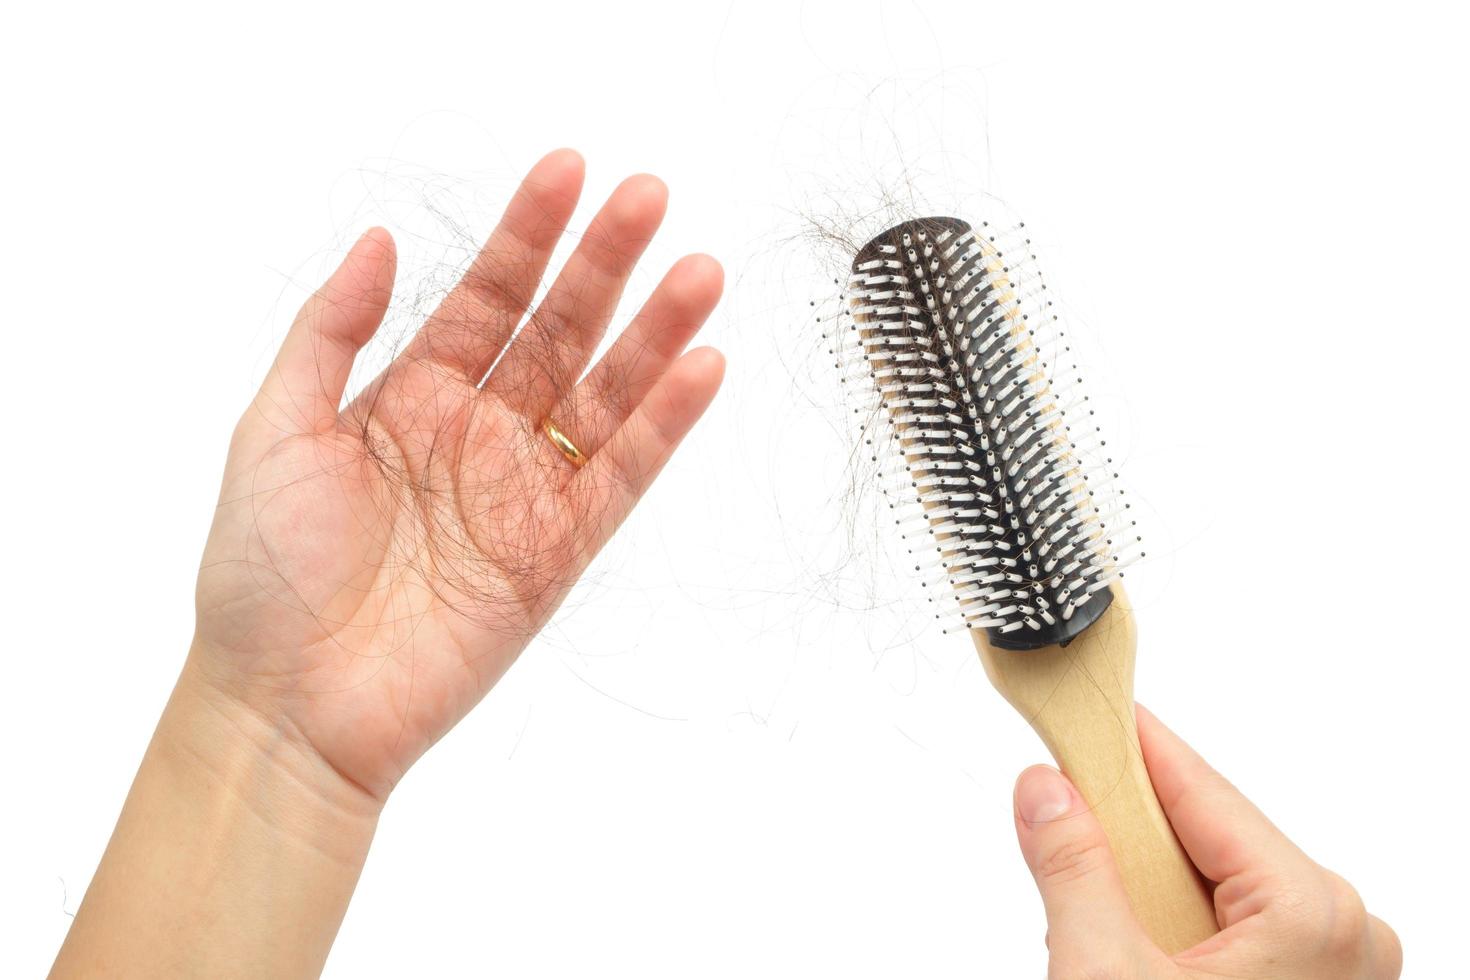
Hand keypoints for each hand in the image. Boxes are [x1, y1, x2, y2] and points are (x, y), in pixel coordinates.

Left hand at [192, 148, 725, 800]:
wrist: (288, 702)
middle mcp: (477, 434)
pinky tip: (700, 371)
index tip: (568, 172)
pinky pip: (619, 479)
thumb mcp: (275, 427)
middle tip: (650, 198)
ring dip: (654, 336)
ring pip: (605, 397)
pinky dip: (663, 428)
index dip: (527, 235)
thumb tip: (378, 238)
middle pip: (558, 333)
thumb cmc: (263, 571)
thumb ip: (330, 330)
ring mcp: (522, 492)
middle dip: (603, 265)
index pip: (485, 297)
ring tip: (699, 275)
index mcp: (411, 396)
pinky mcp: (556, 554)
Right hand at [1013, 706, 1400, 978]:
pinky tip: (1134, 944)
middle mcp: (1347, 934)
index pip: (1200, 788)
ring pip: (1222, 883)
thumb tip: (1046, 792)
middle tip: (1062, 805)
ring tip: (1094, 906)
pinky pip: (1240, 928)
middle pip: (1212, 835)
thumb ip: (1071, 867)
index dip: (1130, 745)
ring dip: (1151, 882)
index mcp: (1312, 912)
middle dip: (1132, 826)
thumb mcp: (1102, 974)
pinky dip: (1180, 924)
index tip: (1084, 711)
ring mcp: (1338, 970)